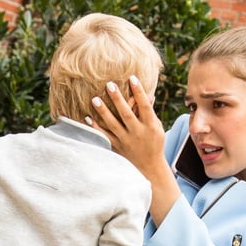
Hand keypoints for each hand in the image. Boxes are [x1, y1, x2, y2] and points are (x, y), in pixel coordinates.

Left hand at [90, 77, 180, 224]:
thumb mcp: (157, 128)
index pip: (144, 106)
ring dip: (103, 112)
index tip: (132, 78)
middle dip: (118, 99)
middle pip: (126, 114)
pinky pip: (105, 136)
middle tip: (109, 84)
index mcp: (150, 126)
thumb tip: (147, 94)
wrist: (149, 167)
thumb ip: (150, 112)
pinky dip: (96, 128)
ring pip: (113, 124)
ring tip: (95, 99)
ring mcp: (126, 141)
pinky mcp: (117, 147)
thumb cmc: (154, 143)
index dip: (139, 92)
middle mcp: (138, 133)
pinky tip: (87, 117)